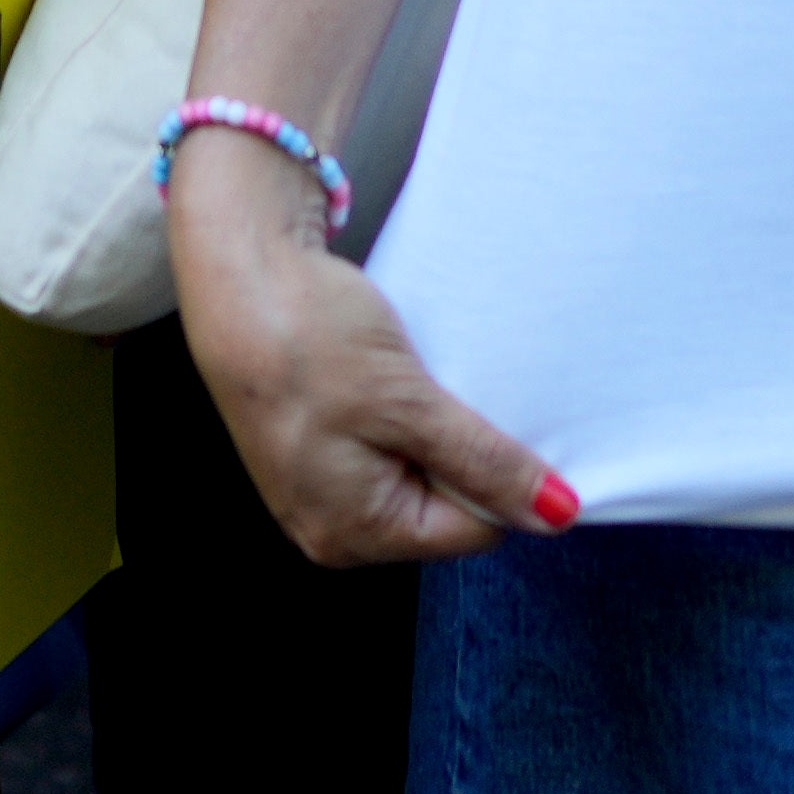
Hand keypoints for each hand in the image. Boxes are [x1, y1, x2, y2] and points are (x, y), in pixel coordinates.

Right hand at [165, 158, 556, 566]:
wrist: (236, 261)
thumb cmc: (308, 335)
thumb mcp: (408, 401)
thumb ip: (483, 463)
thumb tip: (557, 515)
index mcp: (351, 533)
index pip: (472, 529)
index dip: (502, 475)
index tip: (505, 414)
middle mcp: (329, 524)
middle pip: (444, 506)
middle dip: (464, 450)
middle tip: (454, 386)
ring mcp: (317, 483)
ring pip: (418, 469)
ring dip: (435, 425)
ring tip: (423, 373)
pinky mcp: (313, 440)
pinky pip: (386, 442)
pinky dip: (406, 408)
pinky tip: (399, 367)